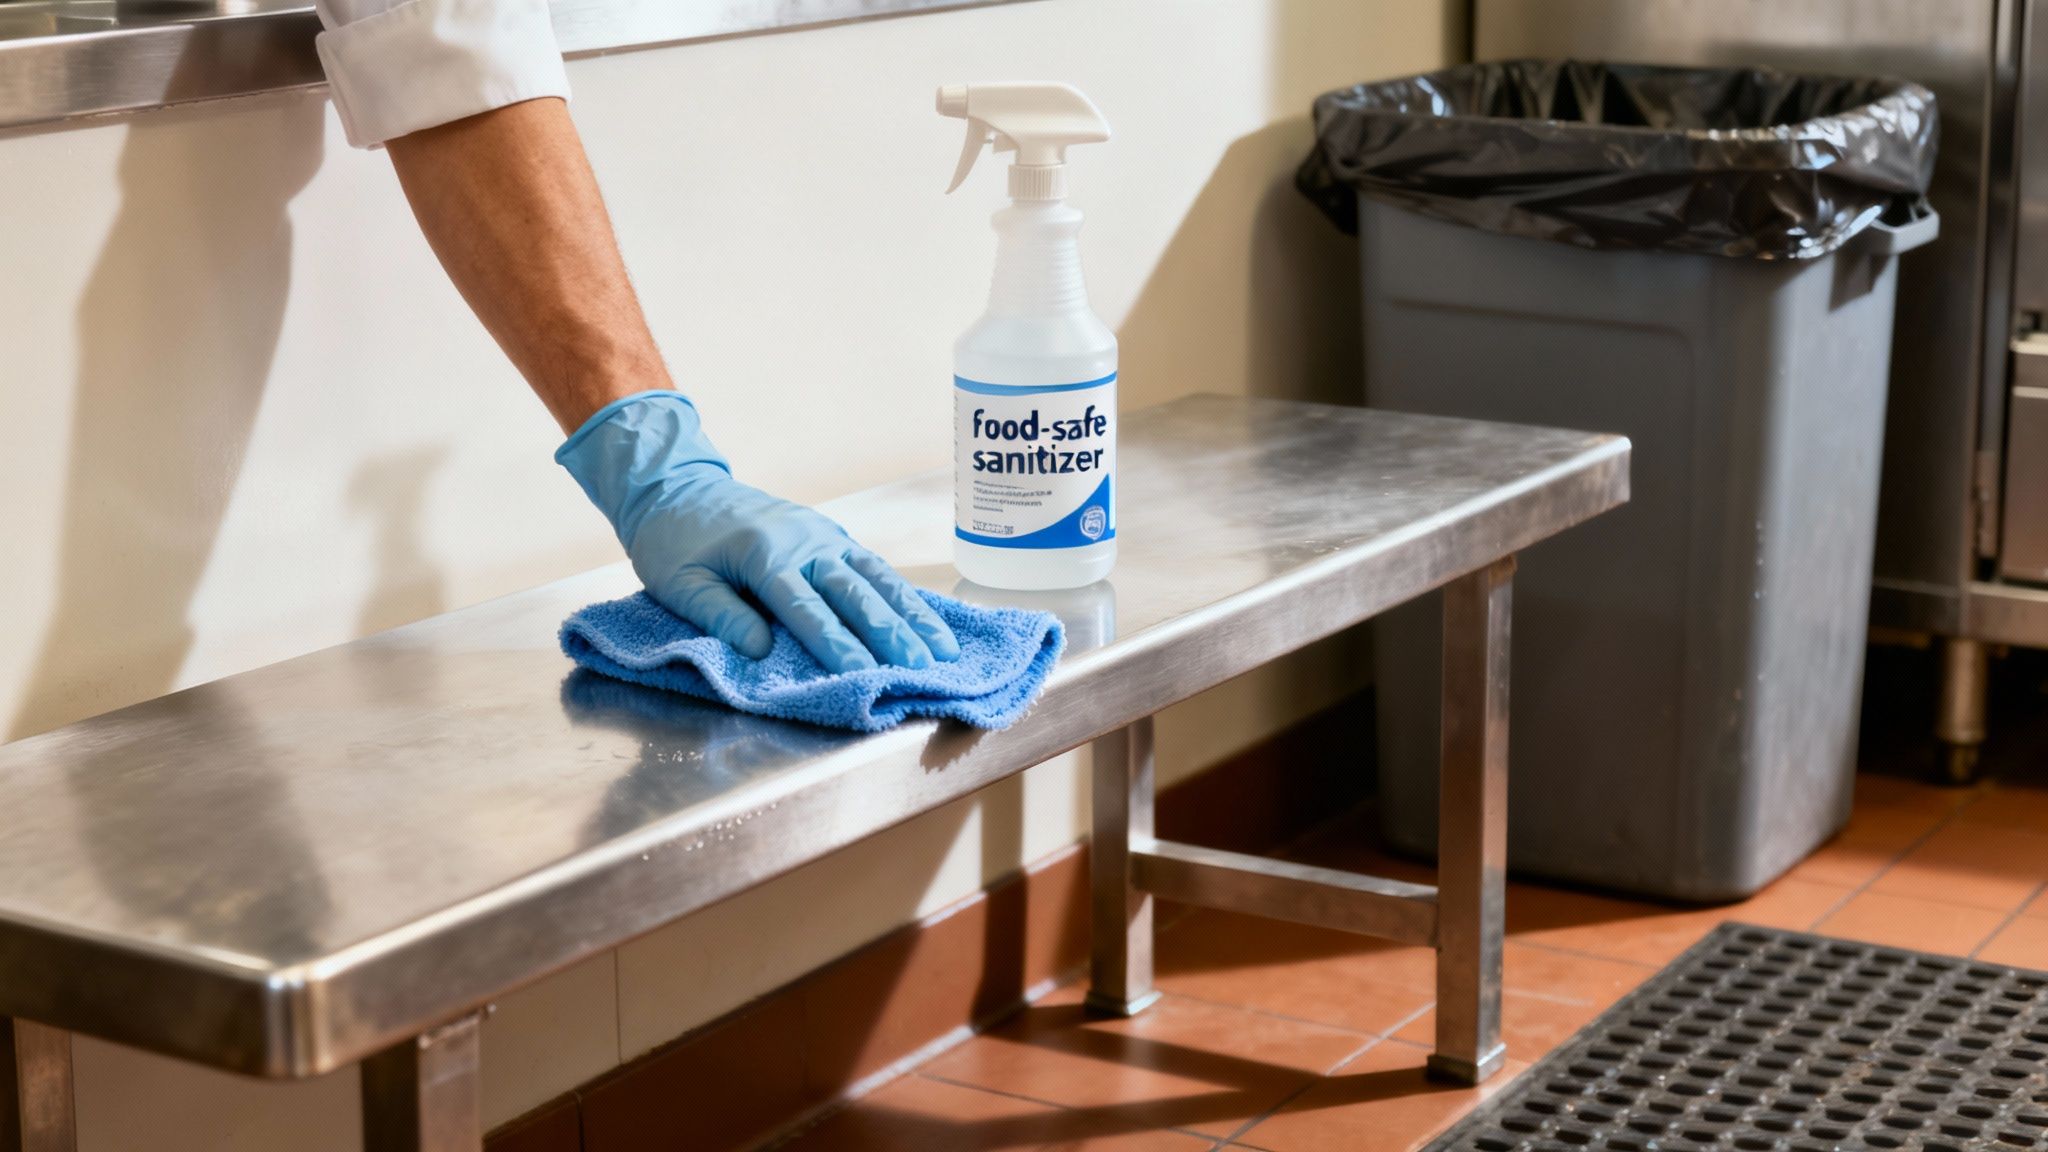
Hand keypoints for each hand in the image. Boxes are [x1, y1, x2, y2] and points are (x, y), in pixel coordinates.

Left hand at [557, 392, 959, 672]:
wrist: (680, 488)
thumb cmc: (674, 541)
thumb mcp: (679, 581)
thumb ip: (718, 614)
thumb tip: (760, 650)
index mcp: (765, 555)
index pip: (807, 608)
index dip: (837, 643)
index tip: (864, 673)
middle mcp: (805, 542)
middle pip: (855, 593)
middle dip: (891, 633)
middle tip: (921, 666)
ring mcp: (824, 536)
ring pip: (876, 578)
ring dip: (911, 614)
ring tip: (941, 649)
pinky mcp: (832, 537)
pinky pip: (873, 567)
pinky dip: (902, 595)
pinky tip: (925, 620)